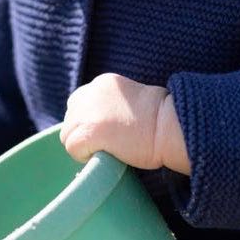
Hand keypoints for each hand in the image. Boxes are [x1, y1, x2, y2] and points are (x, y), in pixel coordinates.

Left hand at [60, 73, 189, 174]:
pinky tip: (105, 155)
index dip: (88, 120)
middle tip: (105, 144)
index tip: (104, 131)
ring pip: (68, 134)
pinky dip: (84, 156)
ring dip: (83, 146)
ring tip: (107, 150)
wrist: (171, 127)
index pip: (78, 102)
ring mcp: (87, 112)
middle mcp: (90, 93)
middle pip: (70, 118)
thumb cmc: (162, 121)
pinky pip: (72, 148)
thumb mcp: (132, 102)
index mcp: (102, 83)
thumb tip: (98, 125)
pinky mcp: (88, 131)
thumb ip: (111, 106)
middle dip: (83, 132)